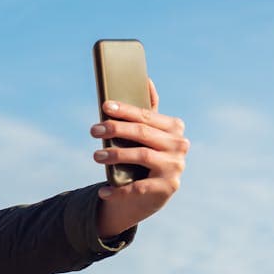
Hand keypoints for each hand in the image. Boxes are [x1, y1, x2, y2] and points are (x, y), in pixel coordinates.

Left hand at [91, 78, 187, 237]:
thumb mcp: (148, 133)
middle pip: (143, 133)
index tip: (104, 107)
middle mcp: (179, 145)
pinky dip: (119, 190)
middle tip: (93, 130)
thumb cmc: (145, 155)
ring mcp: (175, 167)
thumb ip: (148, 110)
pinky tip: (103, 191)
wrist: (151, 194)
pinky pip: (139, 187)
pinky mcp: (167, 188)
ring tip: (96, 155)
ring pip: (142, 155)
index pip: (146, 115)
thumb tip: (146, 79)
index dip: (125, 110)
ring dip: (116, 154)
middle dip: (116, 129)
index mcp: (174, 127)